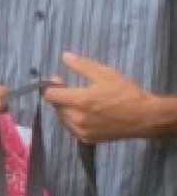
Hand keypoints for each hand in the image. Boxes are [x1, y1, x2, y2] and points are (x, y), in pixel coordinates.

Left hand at [45, 52, 167, 143]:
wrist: (145, 118)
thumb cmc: (127, 94)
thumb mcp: (106, 74)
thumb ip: (82, 65)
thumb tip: (65, 56)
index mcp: (79, 101)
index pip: (50, 95)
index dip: (51, 86)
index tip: (59, 80)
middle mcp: (76, 118)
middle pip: (56, 106)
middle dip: (60, 96)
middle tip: (74, 89)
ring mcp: (80, 131)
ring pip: (62, 118)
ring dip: (66, 109)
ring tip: (83, 101)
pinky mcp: (86, 139)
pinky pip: (71, 128)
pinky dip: (74, 120)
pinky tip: (87, 113)